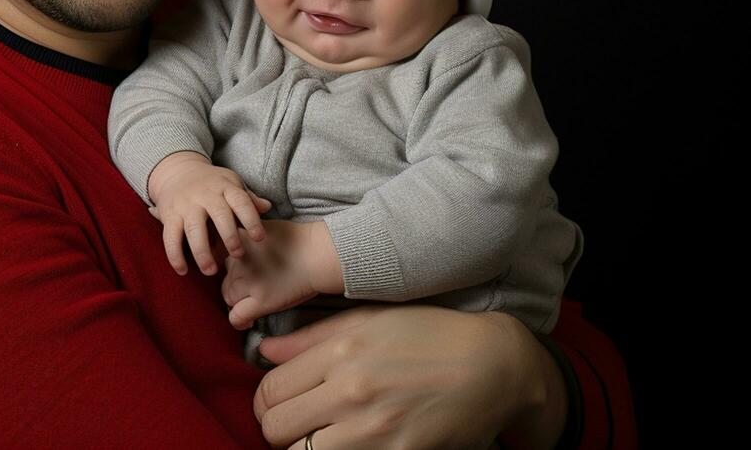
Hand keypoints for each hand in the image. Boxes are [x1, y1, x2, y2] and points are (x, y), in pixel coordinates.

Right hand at [147, 151, 272, 275]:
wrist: (177, 171)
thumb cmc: (211, 183)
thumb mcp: (231, 183)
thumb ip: (248, 198)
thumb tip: (267, 207)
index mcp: (224, 187)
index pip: (240, 201)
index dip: (251, 219)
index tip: (259, 238)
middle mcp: (205, 195)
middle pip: (219, 215)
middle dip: (229, 236)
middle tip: (237, 255)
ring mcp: (185, 205)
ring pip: (193, 229)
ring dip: (202, 252)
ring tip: (211, 271)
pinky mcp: (169, 216)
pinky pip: (170, 237)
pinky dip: (175, 255)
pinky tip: (183, 271)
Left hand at [222, 219, 342, 328]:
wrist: (317, 253)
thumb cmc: (298, 239)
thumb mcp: (264, 227)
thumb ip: (247, 236)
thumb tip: (238, 242)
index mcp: (239, 241)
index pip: (224, 260)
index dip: (233, 270)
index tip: (242, 276)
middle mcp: (238, 261)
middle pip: (226, 280)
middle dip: (235, 286)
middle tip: (252, 291)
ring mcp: (248, 281)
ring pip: (230, 298)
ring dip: (239, 302)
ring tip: (253, 304)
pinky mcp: (260, 300)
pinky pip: (237, 317)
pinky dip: (240, 322)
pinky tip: (248, 323)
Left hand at [252, 305, 566, 449]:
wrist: (493, 365)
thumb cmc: (429, 335)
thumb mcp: (367, 320)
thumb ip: (310, 338)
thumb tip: (264, 351)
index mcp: (339, 352)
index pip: (269, 391)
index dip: (266, 401)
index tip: (278, 402)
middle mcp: (351, 391)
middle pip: (276, 428)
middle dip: (278, 428)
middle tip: (295, 424)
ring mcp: (374, 429)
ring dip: (303, 448)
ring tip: (319, 437)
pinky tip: (348, 444)